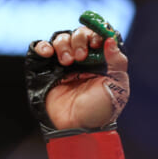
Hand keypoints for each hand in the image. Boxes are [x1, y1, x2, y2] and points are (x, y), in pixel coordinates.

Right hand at [24, 13, 129, 130]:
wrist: (78, 126)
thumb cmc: (100, 109)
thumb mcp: (117, 86)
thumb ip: (118, 62)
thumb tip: (112, 39)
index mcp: (100, 61)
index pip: (97, 36)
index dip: (96, 33)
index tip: (96, 41)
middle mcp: (82, 59)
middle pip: (78, 34)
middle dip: (79, 39)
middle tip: (81, 56)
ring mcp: (63, 63)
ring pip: (60, 38)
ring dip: (64, 44)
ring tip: (67, 62)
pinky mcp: (46, 69)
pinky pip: (40, 48)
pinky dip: (43, 46)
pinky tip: (49, 53)